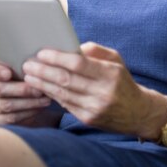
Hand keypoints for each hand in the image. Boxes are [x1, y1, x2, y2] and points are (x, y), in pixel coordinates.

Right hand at [0, 57, 51, 124]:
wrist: (25, 96)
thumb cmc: (23, 73)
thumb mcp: (20, 65)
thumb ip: (20, 61)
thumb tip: (32, 61)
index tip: (8, 73)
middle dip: (21, 89)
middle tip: (39, 88)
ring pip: (4, 105)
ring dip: (28, 102)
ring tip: (45, 98)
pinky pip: (7, 119)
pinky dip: (26, 113)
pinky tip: (38, 108)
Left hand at [22, 42, 166, 137]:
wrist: (138, 112)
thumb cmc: (122, 81)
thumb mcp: (116, 60)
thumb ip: (94, 51)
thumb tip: (71, 47)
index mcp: (110, 73)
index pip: (78, 64)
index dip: (57, 58)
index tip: (42, 52)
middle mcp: (103, 92)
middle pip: (66, 79)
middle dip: (43, 71)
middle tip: (27, 64)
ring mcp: (95, 107)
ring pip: (62, 94)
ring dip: (42, 84)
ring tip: (28, 76)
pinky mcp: (88, 119)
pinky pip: (65, 105)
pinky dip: (51, 95)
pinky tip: (41, 88)